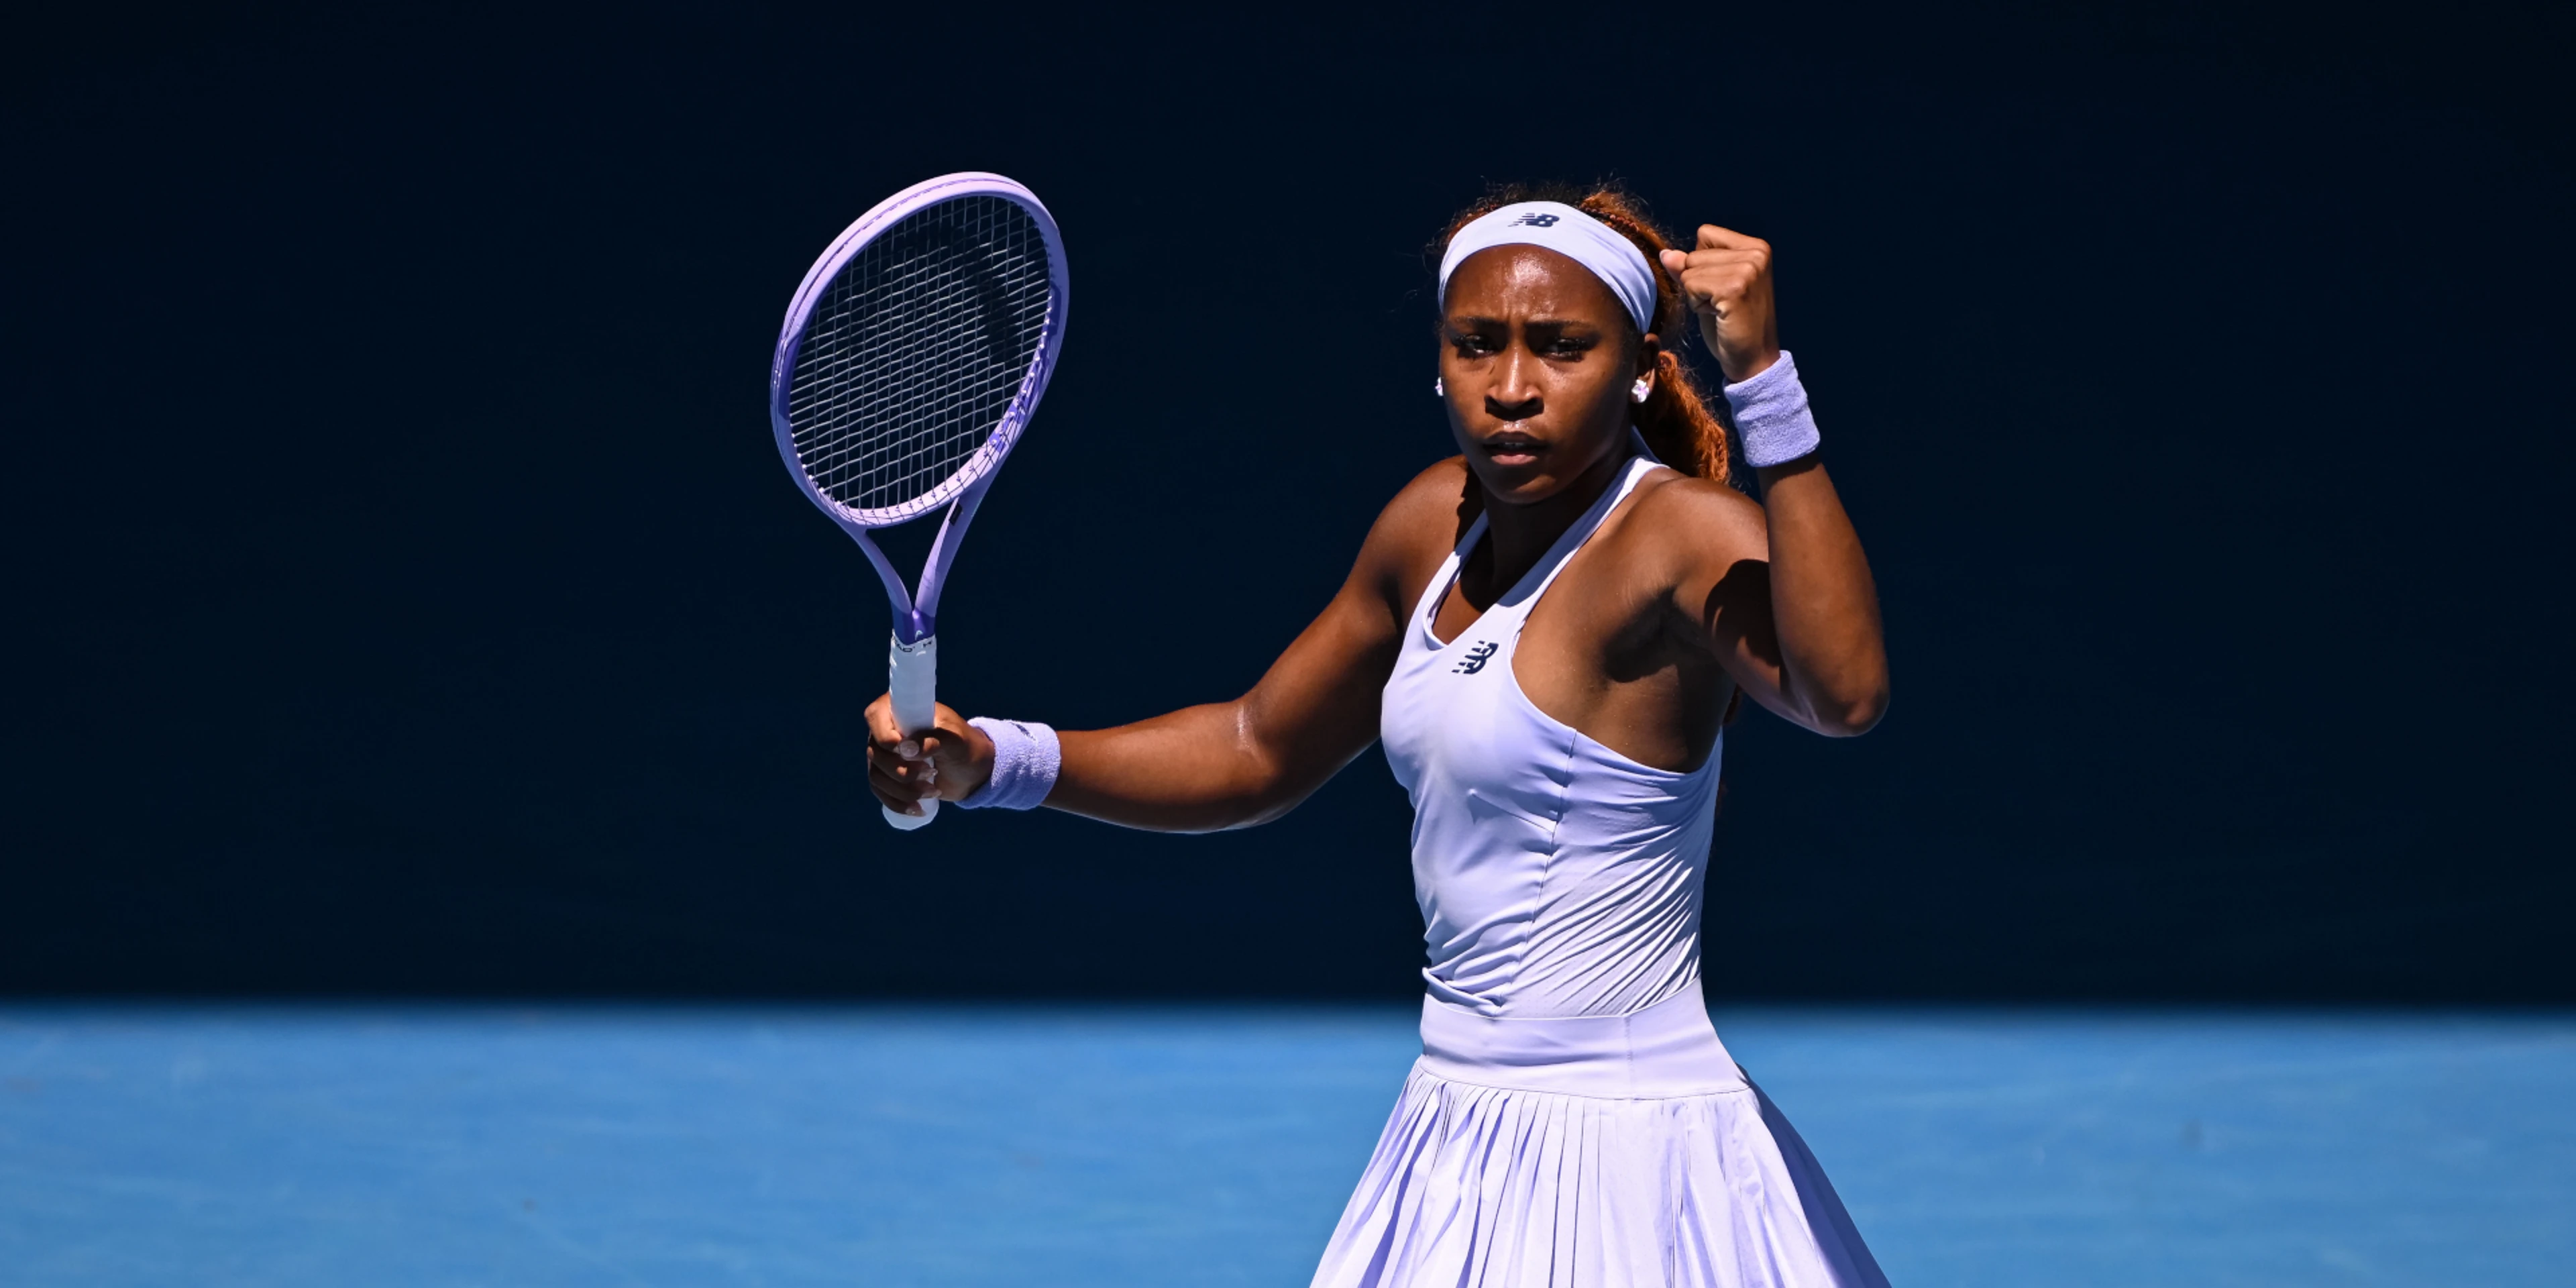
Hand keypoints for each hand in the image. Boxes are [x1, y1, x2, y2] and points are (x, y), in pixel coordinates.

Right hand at [864, 695, 993, 816]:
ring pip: (877, 776)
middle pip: (875, 753)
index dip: (884, 735)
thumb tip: (906, 748)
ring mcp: (885, 755)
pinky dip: (897, 803)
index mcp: (901, 709)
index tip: (902, 749)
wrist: (973, 770)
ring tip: (932, 791)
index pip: (875, 716)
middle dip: (902, 770)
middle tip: (931, 773)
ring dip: (903, 790)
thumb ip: (934, 739)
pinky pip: (881, 792)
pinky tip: (917, 808)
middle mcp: (887, 730)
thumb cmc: (966, 747)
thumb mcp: (956, 740)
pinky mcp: (889, 777)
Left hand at [1658, 226, 1779, 383]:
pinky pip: (1691, 286)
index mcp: (1756, 247)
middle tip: (1722, 304)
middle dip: (1698, 281)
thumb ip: (1689, 267)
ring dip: (1697, 295)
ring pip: (1690, 270)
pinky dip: (1697, 304)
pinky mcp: (1735, 288)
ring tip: (1721, 310)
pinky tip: (1718, 316)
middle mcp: (1757, 253)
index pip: (1705, 234)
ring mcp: (1748, 269)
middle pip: (1694, 253)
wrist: (1753, 360)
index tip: (1723, 288)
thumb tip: (1665, 254)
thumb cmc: (1732, 325)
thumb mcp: (1709, 289)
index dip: (1702, 263)